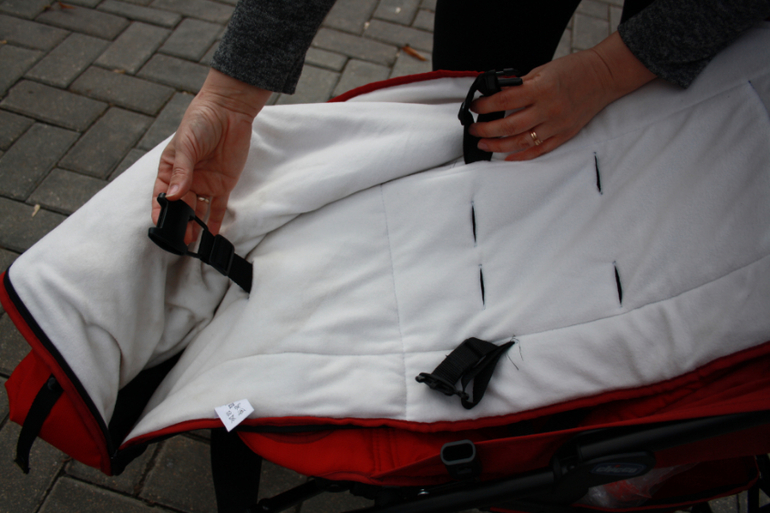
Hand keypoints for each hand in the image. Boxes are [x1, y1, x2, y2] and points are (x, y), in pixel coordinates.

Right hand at [152, 69, 271, 240]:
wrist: (229, 111)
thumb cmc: (200, 121)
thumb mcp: (186, 144)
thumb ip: (181, 171)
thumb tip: (173, 196)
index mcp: (170, 168)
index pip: (162, 194)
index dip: (159, 210)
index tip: (159, 225)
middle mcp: (186, 178)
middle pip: (180, 206)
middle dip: (178, 223)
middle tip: (178, 239)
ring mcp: (205, 182)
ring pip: (197, 209)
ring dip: (194, 225)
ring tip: (192, 241)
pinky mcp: (223, 184)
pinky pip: (217, 206)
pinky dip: (214, 219)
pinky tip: (211, 233)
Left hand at [469, 32, 655, 160]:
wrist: (604, 76)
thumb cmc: (574, 70)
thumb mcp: (543, 70)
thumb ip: (521, 86)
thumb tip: (497, 96)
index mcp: (540, 89)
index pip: (504, 100)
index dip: (485, 106)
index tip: (474, 108)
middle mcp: (548, 109)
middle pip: (509, 125)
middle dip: (486, 130)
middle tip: (474, 131)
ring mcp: (556, 124)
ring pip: (521, 142)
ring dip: (498, 146)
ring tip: (484, 144)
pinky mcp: (564, 134)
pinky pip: (539, 150)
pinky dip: (521, 155)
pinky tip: (507, 156)